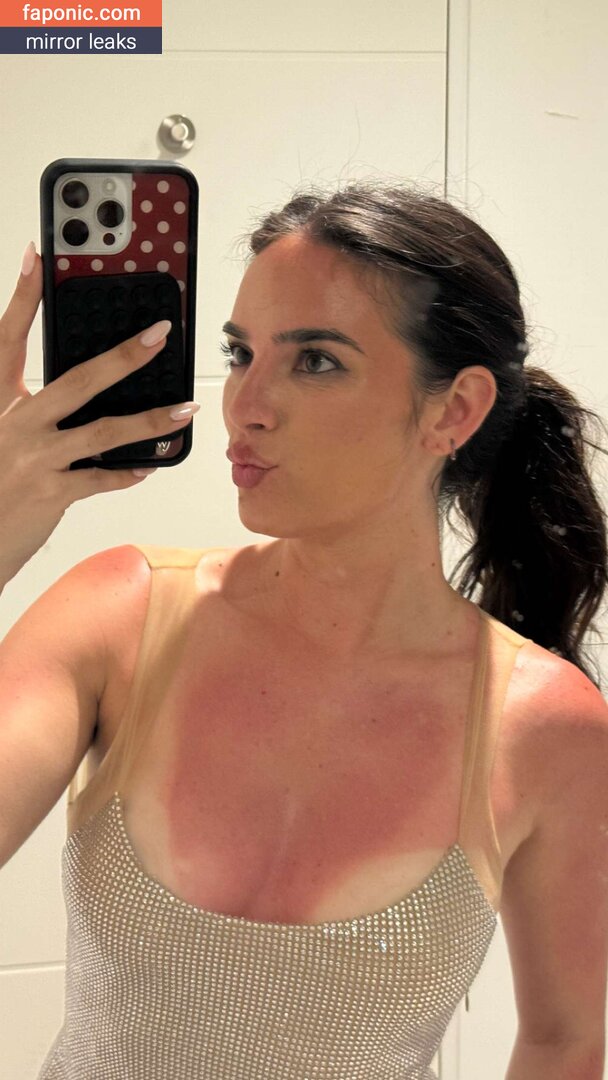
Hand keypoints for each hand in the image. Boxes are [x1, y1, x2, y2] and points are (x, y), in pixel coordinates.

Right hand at [0, 241, 197, 588]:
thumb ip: (23, 406)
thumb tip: (65, 387)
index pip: (6, 338)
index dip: (20, 297)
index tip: (36, 259)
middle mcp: (14, 424)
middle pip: (76, 381)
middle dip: (123, 357)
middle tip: (159, 336)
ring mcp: (34, 459)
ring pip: (102, 432)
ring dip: (150, 420)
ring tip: (184, 409)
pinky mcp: (50, 494)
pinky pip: (101, 478)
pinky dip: (128, 471)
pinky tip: (151, 465)